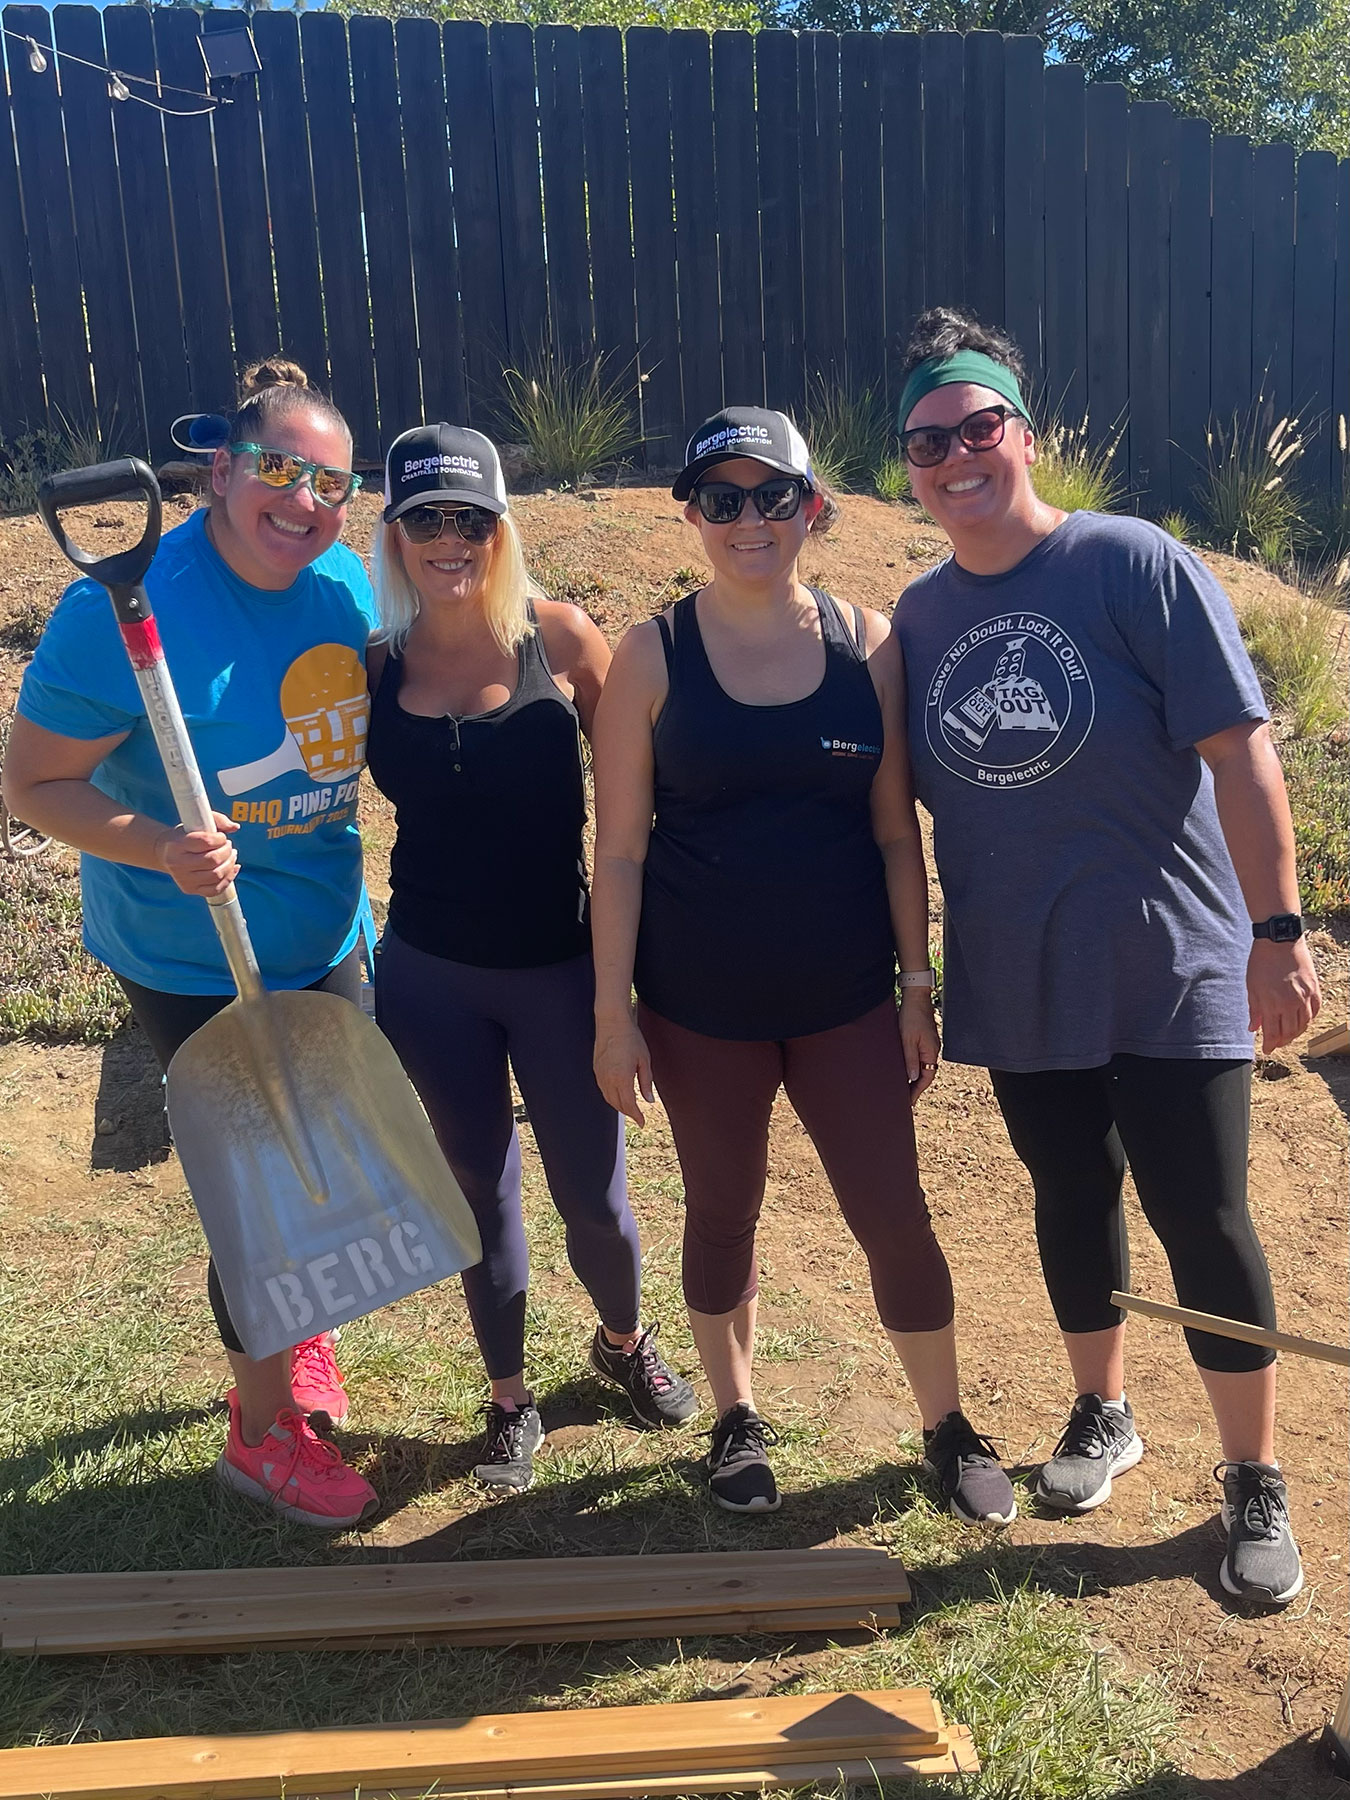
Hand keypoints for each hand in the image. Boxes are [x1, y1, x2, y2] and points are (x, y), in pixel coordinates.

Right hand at [153, 813, 239, 898]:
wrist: (166, 853)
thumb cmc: (184, 836)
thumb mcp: (195, 822)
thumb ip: (217, 820)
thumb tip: (235, 827)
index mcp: (177, 845)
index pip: (205, 842)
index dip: (220, 839)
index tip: (222, 836)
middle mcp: (178, 864)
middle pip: (213, 860)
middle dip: (227, 851)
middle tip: (228, 846)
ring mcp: (183, 879)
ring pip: (216, 875)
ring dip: (230, 864)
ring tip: (231, 855)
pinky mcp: (189, 889)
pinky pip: (215, 889)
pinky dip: (228, 879)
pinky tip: (232, 868)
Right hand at [594, 1014, 653, 1125]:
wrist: (611, 1022)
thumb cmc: (630, 1038)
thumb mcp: (644, 1060)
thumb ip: (646, 1082)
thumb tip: (649, 1100)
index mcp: (622, 1078)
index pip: (629, 1105)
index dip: (636, 1116)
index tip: (642, 1122)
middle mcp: (608, 1079)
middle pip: (617, 1104)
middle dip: (628, 1112)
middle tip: (638, 1116)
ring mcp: (600, 1075)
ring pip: (608, 1098)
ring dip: (619, 1105)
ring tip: (629, 1107)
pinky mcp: (596, 1069)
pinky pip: (603, 1089)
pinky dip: (611, 1096)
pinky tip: (618, 1094)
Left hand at [900, 992, 940, 1100]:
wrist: (916, 997)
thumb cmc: (911, 1016)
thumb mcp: (907, 1039)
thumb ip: (910, 1059)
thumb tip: (913, 1077)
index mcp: (930, 1051)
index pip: (926, 1077)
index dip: (917, 1091)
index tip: (909, 1102)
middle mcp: (933, 1049)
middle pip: (926, 1073)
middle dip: (916, 1087)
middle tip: (906, 1099)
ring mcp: (930, 1044)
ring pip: (924, 1066)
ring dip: (915, 1077)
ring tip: (904, 1087)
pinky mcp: (925, 1039)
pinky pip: (921, 1057)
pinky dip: (914, 1066)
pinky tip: (906, 1069)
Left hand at [1247, 938, 1320, 1054]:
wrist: (1280, 940)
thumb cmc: (1261, 962)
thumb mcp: (1251, 986)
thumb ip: (1254, 1009)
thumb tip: (1253, 1028)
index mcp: (1272, 1004)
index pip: (1273, 1033)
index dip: (1270, 1044)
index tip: (1267, 1050)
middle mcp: (1290, 1004)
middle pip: (1290, 1032)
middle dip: (1282, 1041)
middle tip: (1277, 1043)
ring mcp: (1305, 996)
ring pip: (1304, 1024)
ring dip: (1296, 1032)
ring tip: (1288, 1034)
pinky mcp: (1314, 989)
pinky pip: (1315, 1011)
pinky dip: (1308, 1019)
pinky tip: (1302, 1021)